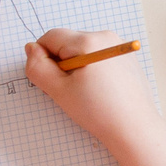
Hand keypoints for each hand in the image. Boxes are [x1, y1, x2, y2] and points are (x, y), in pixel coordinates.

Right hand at [26, 28, 156, 140]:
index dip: (44, 58)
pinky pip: (99, 55)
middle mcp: (106, 37)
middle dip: (62, 63)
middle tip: (71, 90)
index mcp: (88, 41)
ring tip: (87, 91)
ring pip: (83, 50)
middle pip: (68, 42)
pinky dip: (93, 69)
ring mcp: (119, 46)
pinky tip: (100, 90)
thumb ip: (38, 67)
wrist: (134, 128)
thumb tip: (31, 48)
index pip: (51, 37)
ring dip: (77, 67)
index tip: (53, 80)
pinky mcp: (126, 57)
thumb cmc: (98, 111)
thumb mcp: (59, 91)